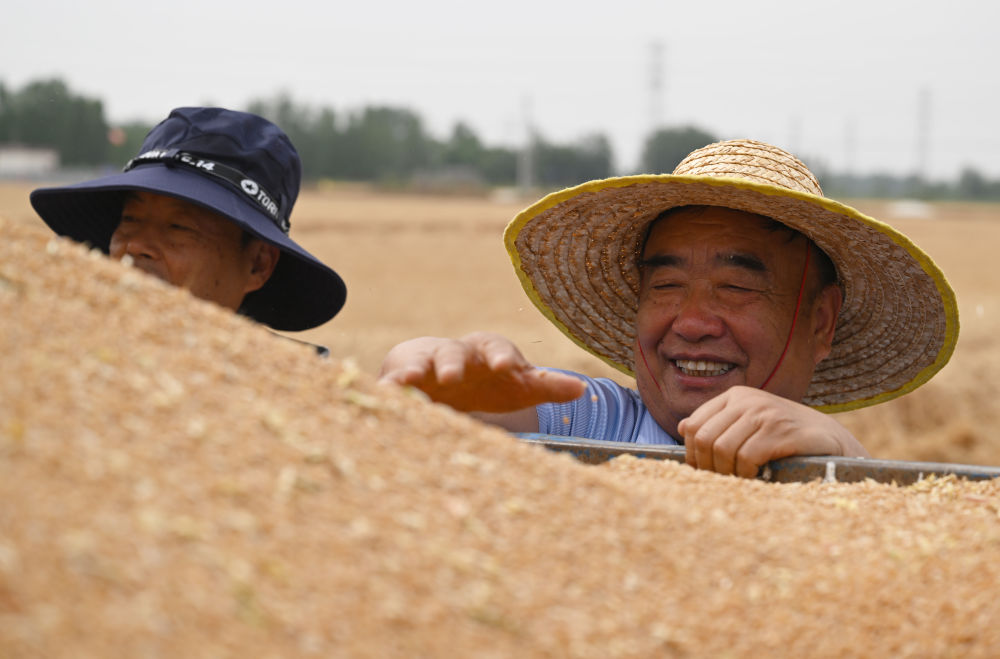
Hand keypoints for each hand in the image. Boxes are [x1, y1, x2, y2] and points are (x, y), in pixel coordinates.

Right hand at [377, 332, 584, 412]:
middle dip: (455, 362)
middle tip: (454, 375)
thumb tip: (585, 389)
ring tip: (413, 380)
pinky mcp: (403, 375)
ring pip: (423, 362)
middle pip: (457, 351)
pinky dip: (389, 385)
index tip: (508, 366)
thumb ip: (546, 385)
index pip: (498, 347)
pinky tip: (383, 394)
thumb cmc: (489, 381)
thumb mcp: (518, 386)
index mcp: (489, 352)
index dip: (502, 355)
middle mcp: (458, 352)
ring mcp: (428, 362)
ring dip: (418, 370)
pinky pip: (395, 380)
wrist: (442, 377)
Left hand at [677, 385, 868, 477]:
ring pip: (722, 449)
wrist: (831, 439)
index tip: (702, 471)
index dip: (692, 452)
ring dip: (727, 472)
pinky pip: (746, 457)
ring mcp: (765, 413)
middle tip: (719, 481)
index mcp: (735, 396)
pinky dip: (746, 473)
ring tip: (738, 480)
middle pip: (705, 438)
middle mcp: (747, 400)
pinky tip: (756, 476)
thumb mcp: (749, 423)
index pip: (694, 424)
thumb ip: (719, 424)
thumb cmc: (784, 436)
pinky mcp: (781, 430)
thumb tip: (683, 428)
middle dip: (707, 466)